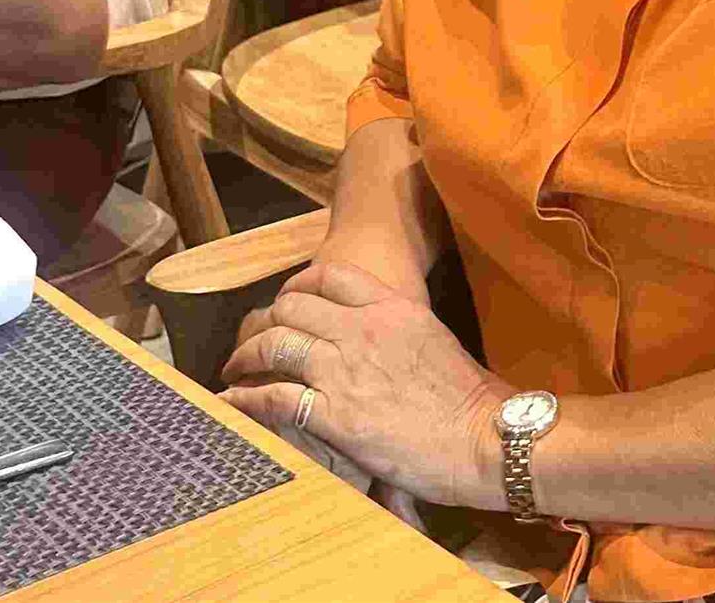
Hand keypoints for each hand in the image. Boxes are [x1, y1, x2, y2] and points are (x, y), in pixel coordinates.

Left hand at [221, 262, 509, 510]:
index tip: (286, 301)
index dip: (298, 285)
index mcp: (392, 307)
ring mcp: (346, 370)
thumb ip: (397, 329)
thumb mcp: (432, 339)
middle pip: (292, 306)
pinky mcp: (335, 415)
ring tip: (236, 370)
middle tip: (255, 340)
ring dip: (245, 357)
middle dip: (265, 321)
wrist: (482, 437)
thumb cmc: (466, 396)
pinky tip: (232, 403)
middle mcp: (364, 330)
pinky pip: (273, 397)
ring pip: (275, 345)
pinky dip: (245, 399)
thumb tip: (375, 337)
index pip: (330, 276)